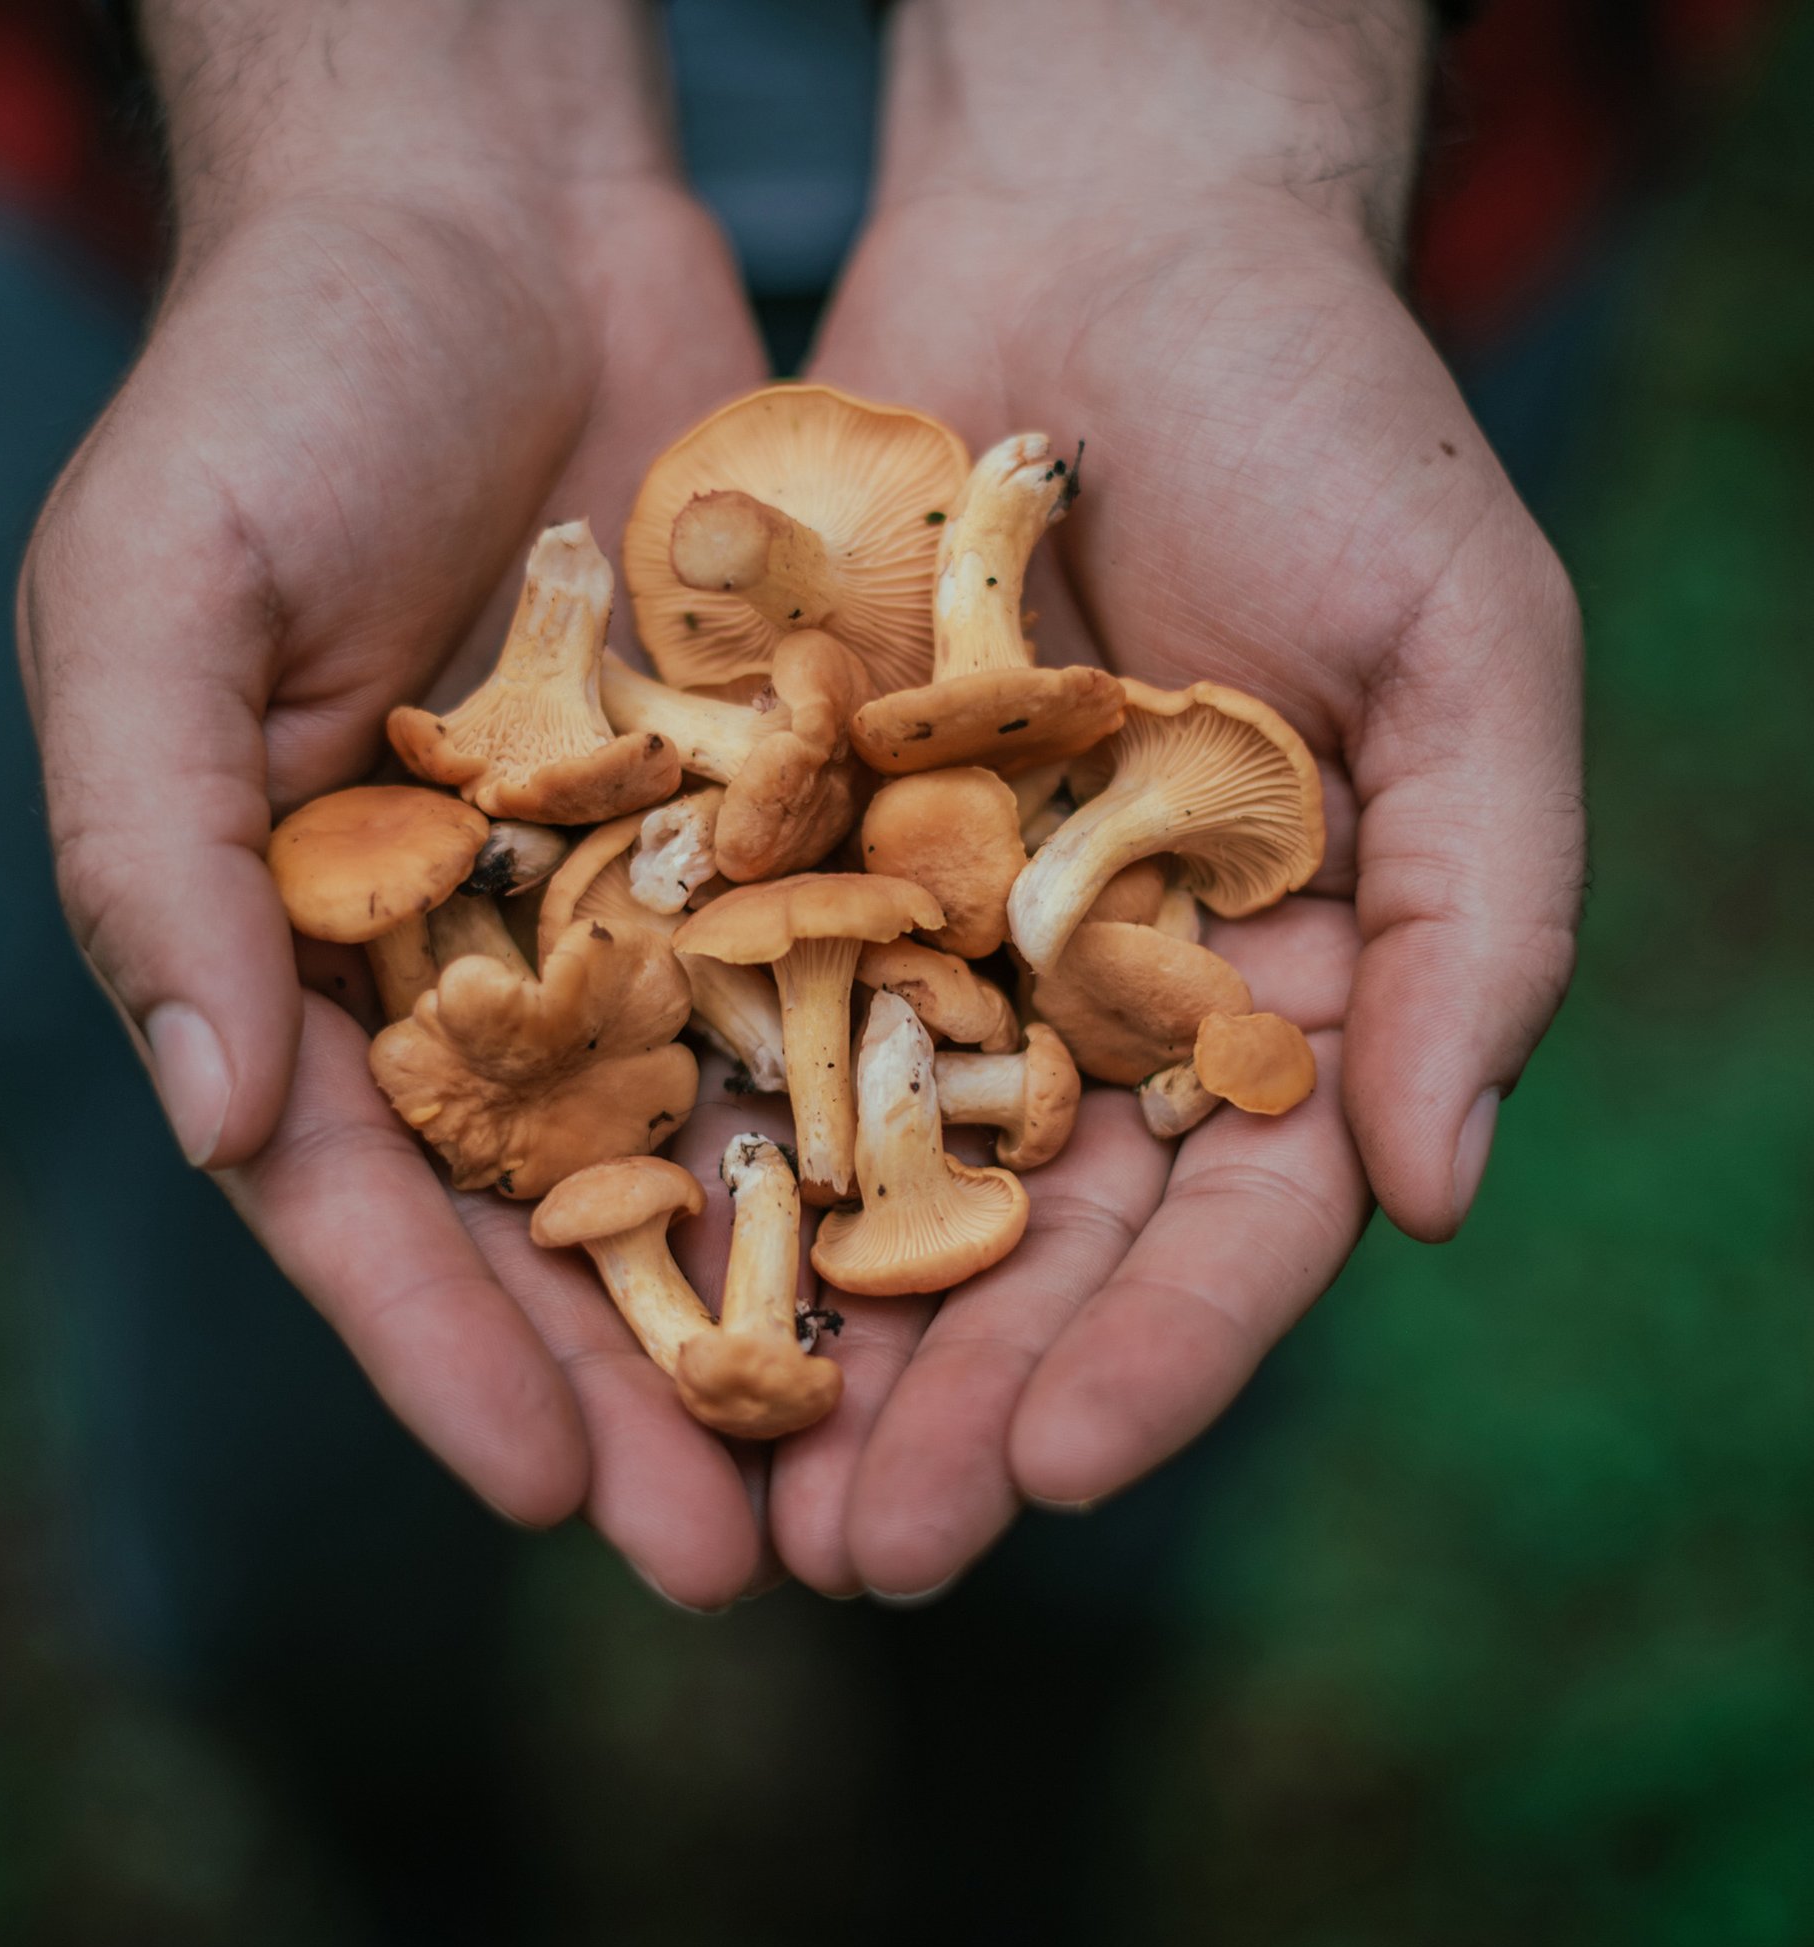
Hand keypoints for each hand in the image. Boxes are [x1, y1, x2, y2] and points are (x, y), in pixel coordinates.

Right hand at [18, 0, 775, 1604]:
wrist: (476, 214)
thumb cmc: (275, 386)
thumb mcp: (159, 603)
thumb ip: (162, 855)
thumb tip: (214, 1119)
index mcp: (312, 950)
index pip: (370, 1197)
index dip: (444, 1353)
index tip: (542, 1500)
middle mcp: (483, 955)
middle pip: (564, 1214)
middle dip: (640, 1388)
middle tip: (739, 1564)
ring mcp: (636, 895)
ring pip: (721, 1137)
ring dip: (789, 1302)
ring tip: (874, 1464)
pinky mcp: (771, 814)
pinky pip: (836, 978)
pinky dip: (889, 1103)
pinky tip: (969, 1232)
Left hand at [769, 0, 1583, 1595]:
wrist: (1109, 233)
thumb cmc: (1326, 419)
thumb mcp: (1465, 647)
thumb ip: (1488, 911)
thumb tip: (1444, 1185)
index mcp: (1274, 987)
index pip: (1227, 1222)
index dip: (1155, 1356)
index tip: (1055, 1472)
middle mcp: (1097, 990)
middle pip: (1027, 1236)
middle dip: (953, 1396)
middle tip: (860, 1553)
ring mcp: (941, 926)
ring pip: (864, 1165)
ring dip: (801, 1325)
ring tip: (722, 1480)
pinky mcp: (803, 839)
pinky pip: (739, 1005)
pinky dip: (689, 1124)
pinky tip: (618, 1255)